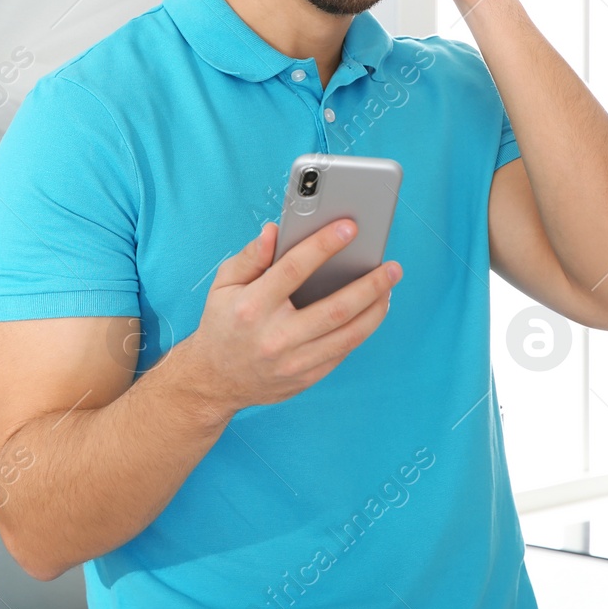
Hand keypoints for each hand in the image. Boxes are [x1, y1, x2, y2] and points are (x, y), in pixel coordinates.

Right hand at [179, 219, 402, 415]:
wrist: (214, 381)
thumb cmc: (223, 323)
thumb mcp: (224, 285)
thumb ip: (250, 256)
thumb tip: (275, 231)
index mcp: (253, 306)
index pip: (294, 269)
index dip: (324, 245)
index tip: (350, 227)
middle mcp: (276, 336)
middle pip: (335, 308)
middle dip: (370, 285)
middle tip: (392, 267)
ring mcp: (293, 362)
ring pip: (348, 334)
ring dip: (375, 309)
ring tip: (389, 288)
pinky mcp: (306, 378)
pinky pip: (342, 351)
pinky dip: (361, 330)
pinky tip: (371, 311)